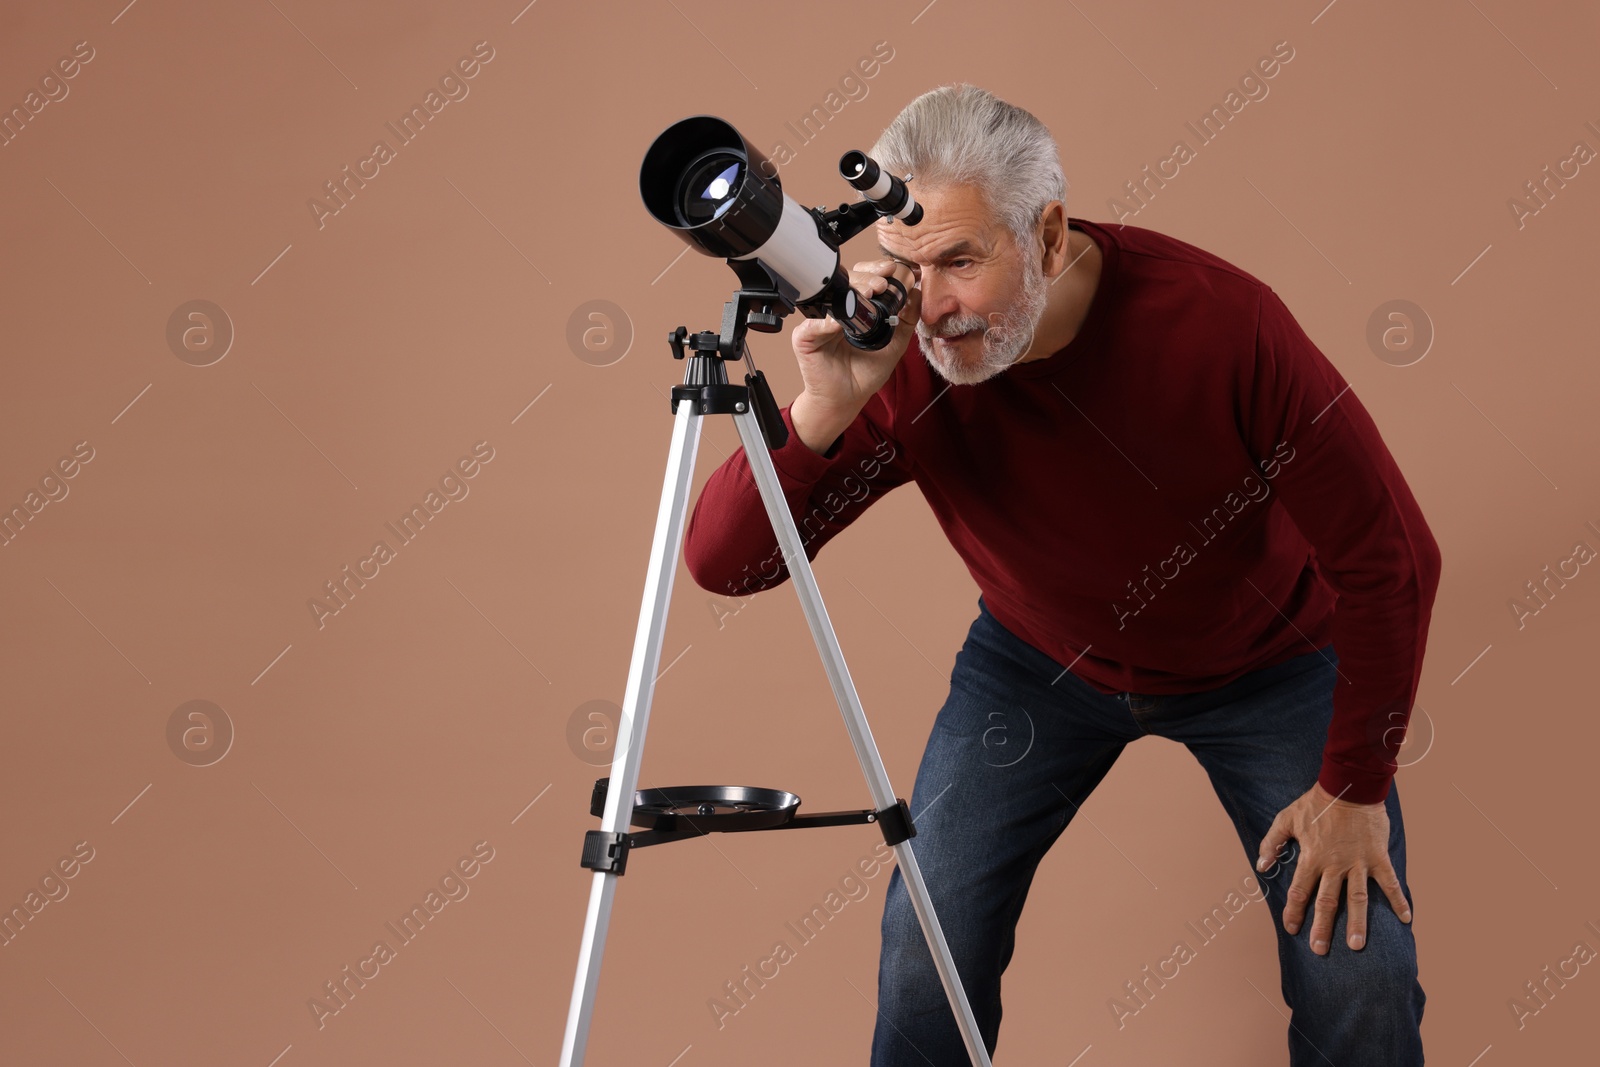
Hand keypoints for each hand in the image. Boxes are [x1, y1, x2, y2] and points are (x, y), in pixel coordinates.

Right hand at [790, 259, 921, 429]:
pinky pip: (813, 325)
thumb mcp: (895, 343)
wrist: (847, 397)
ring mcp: (820, 321)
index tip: (894, 271)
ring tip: (869, 292)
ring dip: (852, 290)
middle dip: (869, 276)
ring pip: (833, 294)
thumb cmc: (865, 372)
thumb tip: (916, 292)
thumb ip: (907, 319)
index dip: (878, 271)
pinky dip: (827, 322)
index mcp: (857, 307)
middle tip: (882, 284)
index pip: (865, 279)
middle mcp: (837, 309)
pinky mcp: (805, 337)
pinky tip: (839, 321)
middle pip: (850, 280)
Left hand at [1255, 782, 1411, 954]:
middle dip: (1322, 927)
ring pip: (1357, 898)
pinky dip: (1398, 900)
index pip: (1299, 891)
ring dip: (1357, 923)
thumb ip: (1271, 843)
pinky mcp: (1378, 857)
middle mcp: (1334, 865)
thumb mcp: (1286, 819)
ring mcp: (1358, 863)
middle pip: (1327, 902)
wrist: (1349, 786)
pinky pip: (1390, 882)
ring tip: (1357, 945)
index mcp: (1311, 857)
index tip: (1291, 929)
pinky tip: (1406, 919)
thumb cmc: (1315, 804)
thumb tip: (1261, 866)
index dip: (1293, 911)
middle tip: (1320, 950)